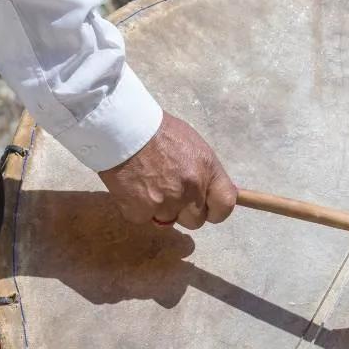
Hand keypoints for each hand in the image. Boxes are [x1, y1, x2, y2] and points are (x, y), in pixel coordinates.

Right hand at [98, 112, 237, 229]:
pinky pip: (143, 218)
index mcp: (208, 172)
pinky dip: (137, 207)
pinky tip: (133, 186)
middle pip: (195, 221)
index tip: (207, 209)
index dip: (216, 211)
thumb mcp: (194, 146)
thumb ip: (204, 173)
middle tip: (170, 192)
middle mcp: (191, 191)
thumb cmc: (159, 131)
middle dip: (184, 211)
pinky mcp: (140, 210)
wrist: (123, 128)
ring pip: (167, 220)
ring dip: (159, 208)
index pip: (225, 206)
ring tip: (148, 183)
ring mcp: (166, 203)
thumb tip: (210, 192)